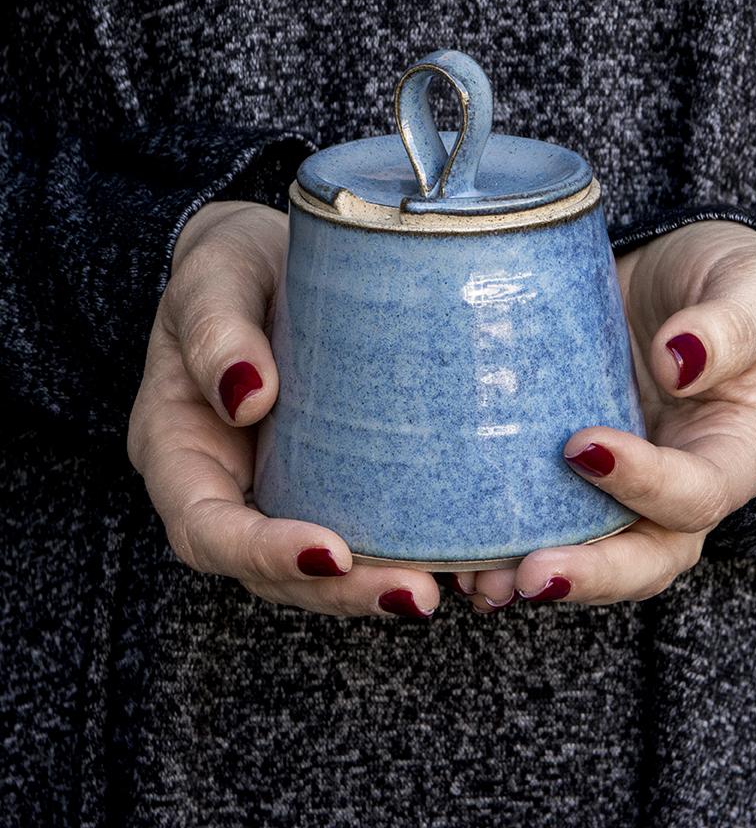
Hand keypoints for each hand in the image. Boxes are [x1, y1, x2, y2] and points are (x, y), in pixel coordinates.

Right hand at [127, 202, 439, 617]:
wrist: (274, 261)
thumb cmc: (229, 269)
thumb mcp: (211, 281)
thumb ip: (215, 332)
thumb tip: (246, 397)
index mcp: (182, 453)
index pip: (208, 531)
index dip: (263, 556)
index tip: (331, 554)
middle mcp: (234, 488)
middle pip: (277, 573)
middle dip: (347, 593)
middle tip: (417, 592)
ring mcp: (289, 489)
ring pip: (331, 567)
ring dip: (388, 584)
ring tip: (462, 584)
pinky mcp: (342, 477)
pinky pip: (372, 526)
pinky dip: (419, 548)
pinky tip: (475, 553)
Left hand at [461, 221, 755, 610]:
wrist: (663, 275)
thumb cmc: (720, 279)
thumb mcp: (751, 286)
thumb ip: (731, 324)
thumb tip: (678, 360)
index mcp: (734, 453)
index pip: (699, 491)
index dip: (646, 483)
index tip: (581, 447)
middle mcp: (679, 487)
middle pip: (648, 557)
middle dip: (592, 574)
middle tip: (531, 574)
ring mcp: (622, 488)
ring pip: (592, 557)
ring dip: (539, 576)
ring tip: (482, 581)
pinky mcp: (570, 475)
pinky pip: (547, 523)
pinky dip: (508, 545)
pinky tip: (461, 554)